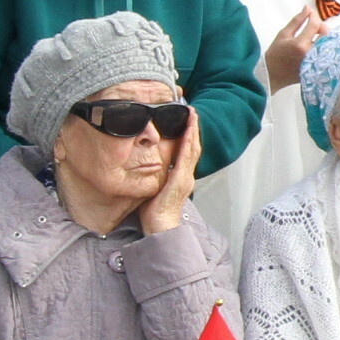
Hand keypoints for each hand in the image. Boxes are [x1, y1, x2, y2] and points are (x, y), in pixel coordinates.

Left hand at [137, 121, 199, 237]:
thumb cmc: (155, 213)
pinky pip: (185, 158)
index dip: (189, 136)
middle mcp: (186, 176)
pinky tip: (188, 132)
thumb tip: (145, 166)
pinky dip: (188, 143)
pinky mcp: (180, 180)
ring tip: (192, 116)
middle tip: (192, 112)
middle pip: (193, 147)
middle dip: (193, 128)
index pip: (187, 152)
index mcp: (181, 178)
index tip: (188, 121)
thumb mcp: (154, 189)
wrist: (161, 227)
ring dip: (193, 131)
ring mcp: (185, 177)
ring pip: (192, 149)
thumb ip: (154, 177)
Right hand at [264, 4, 322, 93]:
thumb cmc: (275, 53)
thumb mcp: (283, 34)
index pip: (315, 24)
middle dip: (321, 26)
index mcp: (300, 44)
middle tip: (313, 26)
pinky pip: (326, 54)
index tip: (311, 13)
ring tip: (313, 36)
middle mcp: (310, 53)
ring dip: (323, 37)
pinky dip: (323, 47)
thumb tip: (308, 8)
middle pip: (326, 34)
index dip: (314, 16)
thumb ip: (297, 21)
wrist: (273, 74)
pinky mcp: (318, 68)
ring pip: (328, 44)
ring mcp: (315, 62)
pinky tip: (315, 45)